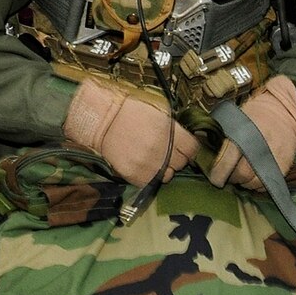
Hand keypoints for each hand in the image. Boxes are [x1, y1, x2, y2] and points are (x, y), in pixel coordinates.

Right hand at [63, 79, 199, 185]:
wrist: (103, 122)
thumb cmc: (131, 112)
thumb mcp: (159, 112)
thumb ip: (175, 128)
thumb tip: (186, 139)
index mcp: (170, 131)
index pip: (193, 149)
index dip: (189, 148)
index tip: (183, 147)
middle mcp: (162, 150)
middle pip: (182, 163)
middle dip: (177, 158)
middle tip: (166, 151)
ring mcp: (149, 165)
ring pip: (169, 176)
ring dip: (164, 169)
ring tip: (154, 159)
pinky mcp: (136, 176)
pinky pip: (152, 182)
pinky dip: (150, 176)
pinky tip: (142, 165)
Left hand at [210, 75, 295, 188]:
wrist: (282, 114)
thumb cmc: (252, 117)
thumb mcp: (234, 120)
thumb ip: (218, 135)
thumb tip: (199, 148)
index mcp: (243, 134)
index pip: (226, 161)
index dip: (217, 172)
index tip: (214, 176)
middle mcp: (258, 147)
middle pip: (240, 175)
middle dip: (231, 178)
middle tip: (227, 174)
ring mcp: (273, 158)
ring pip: (253, 183)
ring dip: (244, 182)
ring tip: (241, 172)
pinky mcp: (283, 166)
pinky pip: (266, 185)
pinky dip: (257, 184)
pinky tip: (254, 174)